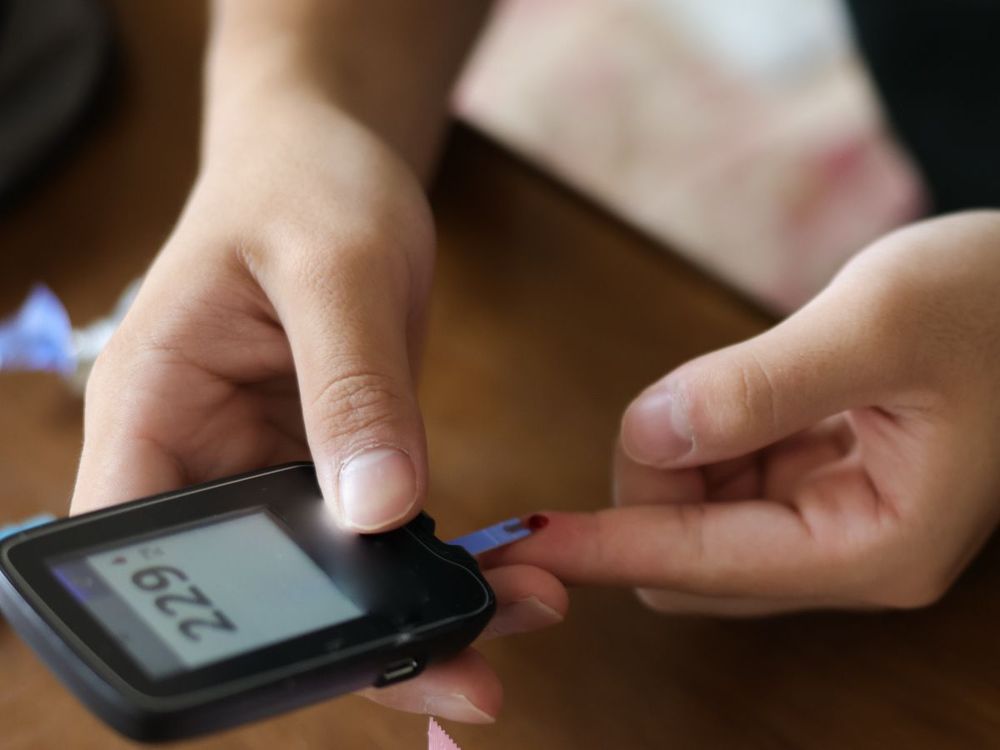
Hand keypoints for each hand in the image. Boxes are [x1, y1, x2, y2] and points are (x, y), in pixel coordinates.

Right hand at [71, 93, 566, 720]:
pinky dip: (428, 564)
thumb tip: (376, 512)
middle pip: (246, 591)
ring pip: (320, 574)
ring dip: (411, 609)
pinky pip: (368, 534)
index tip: (335, 662)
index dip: (221, 631)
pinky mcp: (322, 460)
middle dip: (351, 641)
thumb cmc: (305, 184)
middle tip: (466, 670)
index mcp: (151, 409)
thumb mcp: (335, 269)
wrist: (329, 158)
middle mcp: (196, 456)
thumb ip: (351, 388)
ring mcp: (263, 466)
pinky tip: (500, 580)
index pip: (146, 552)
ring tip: (516, 617)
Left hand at [490, 211, 999, 614]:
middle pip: (686, 556)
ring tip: (748, 378)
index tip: (523, 539)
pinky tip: (752, 389)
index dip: (604, 545)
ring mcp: (835, 522)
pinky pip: (727, 480)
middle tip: (684, 398)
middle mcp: (850, 553)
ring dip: (683, 454)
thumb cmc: (994, 301)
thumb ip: (758, 387)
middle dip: (653, 485)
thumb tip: (651, 435)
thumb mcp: (877, 325)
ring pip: (699, 519)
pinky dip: (708, 436)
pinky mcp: (822, 485)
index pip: (698, 564)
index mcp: (873, 545)